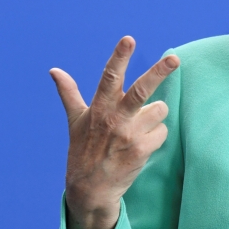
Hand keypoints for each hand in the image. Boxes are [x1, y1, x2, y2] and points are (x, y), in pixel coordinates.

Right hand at [50, 36, 179, 228]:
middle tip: (175, 59)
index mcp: (98, 108)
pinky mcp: (141, 150)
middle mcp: (114, 119)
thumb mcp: (75, 121)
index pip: (109, 77)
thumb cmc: (83, 150)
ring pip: (159, 110)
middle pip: (141, 90)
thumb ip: (69, 93)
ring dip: (154, 116)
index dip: (119, 57)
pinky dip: (156, 136)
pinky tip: (142, 145)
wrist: (90, 189)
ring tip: (139, 127)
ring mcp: (128, 135)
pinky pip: (162, 132)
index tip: (128, 39)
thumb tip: (54, 70)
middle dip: (159, 73)